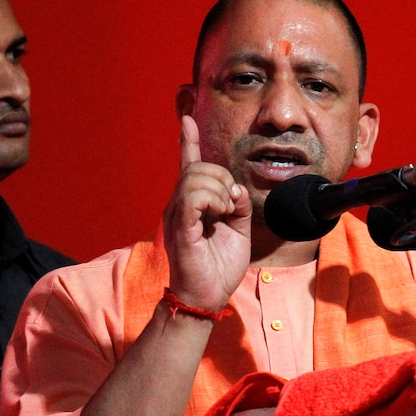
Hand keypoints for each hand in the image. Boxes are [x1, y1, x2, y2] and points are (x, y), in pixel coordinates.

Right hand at [162, 115, 251, 309]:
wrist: (207, 296)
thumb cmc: (220, 266)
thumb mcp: (238, 230)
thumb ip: (237, 206)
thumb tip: (234, 189)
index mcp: (192, 204)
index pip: (189, 166)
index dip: (188, 141)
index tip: (187, 119)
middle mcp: (180, 205)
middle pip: (199, 168)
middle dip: (222, 177)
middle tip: (231, 204)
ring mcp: (177, 215)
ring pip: (196, 178)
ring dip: (219, 190)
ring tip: (224, 212)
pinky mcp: (180, 227)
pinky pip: (192, 197)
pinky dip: (211, 199)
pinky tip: (219, 213)